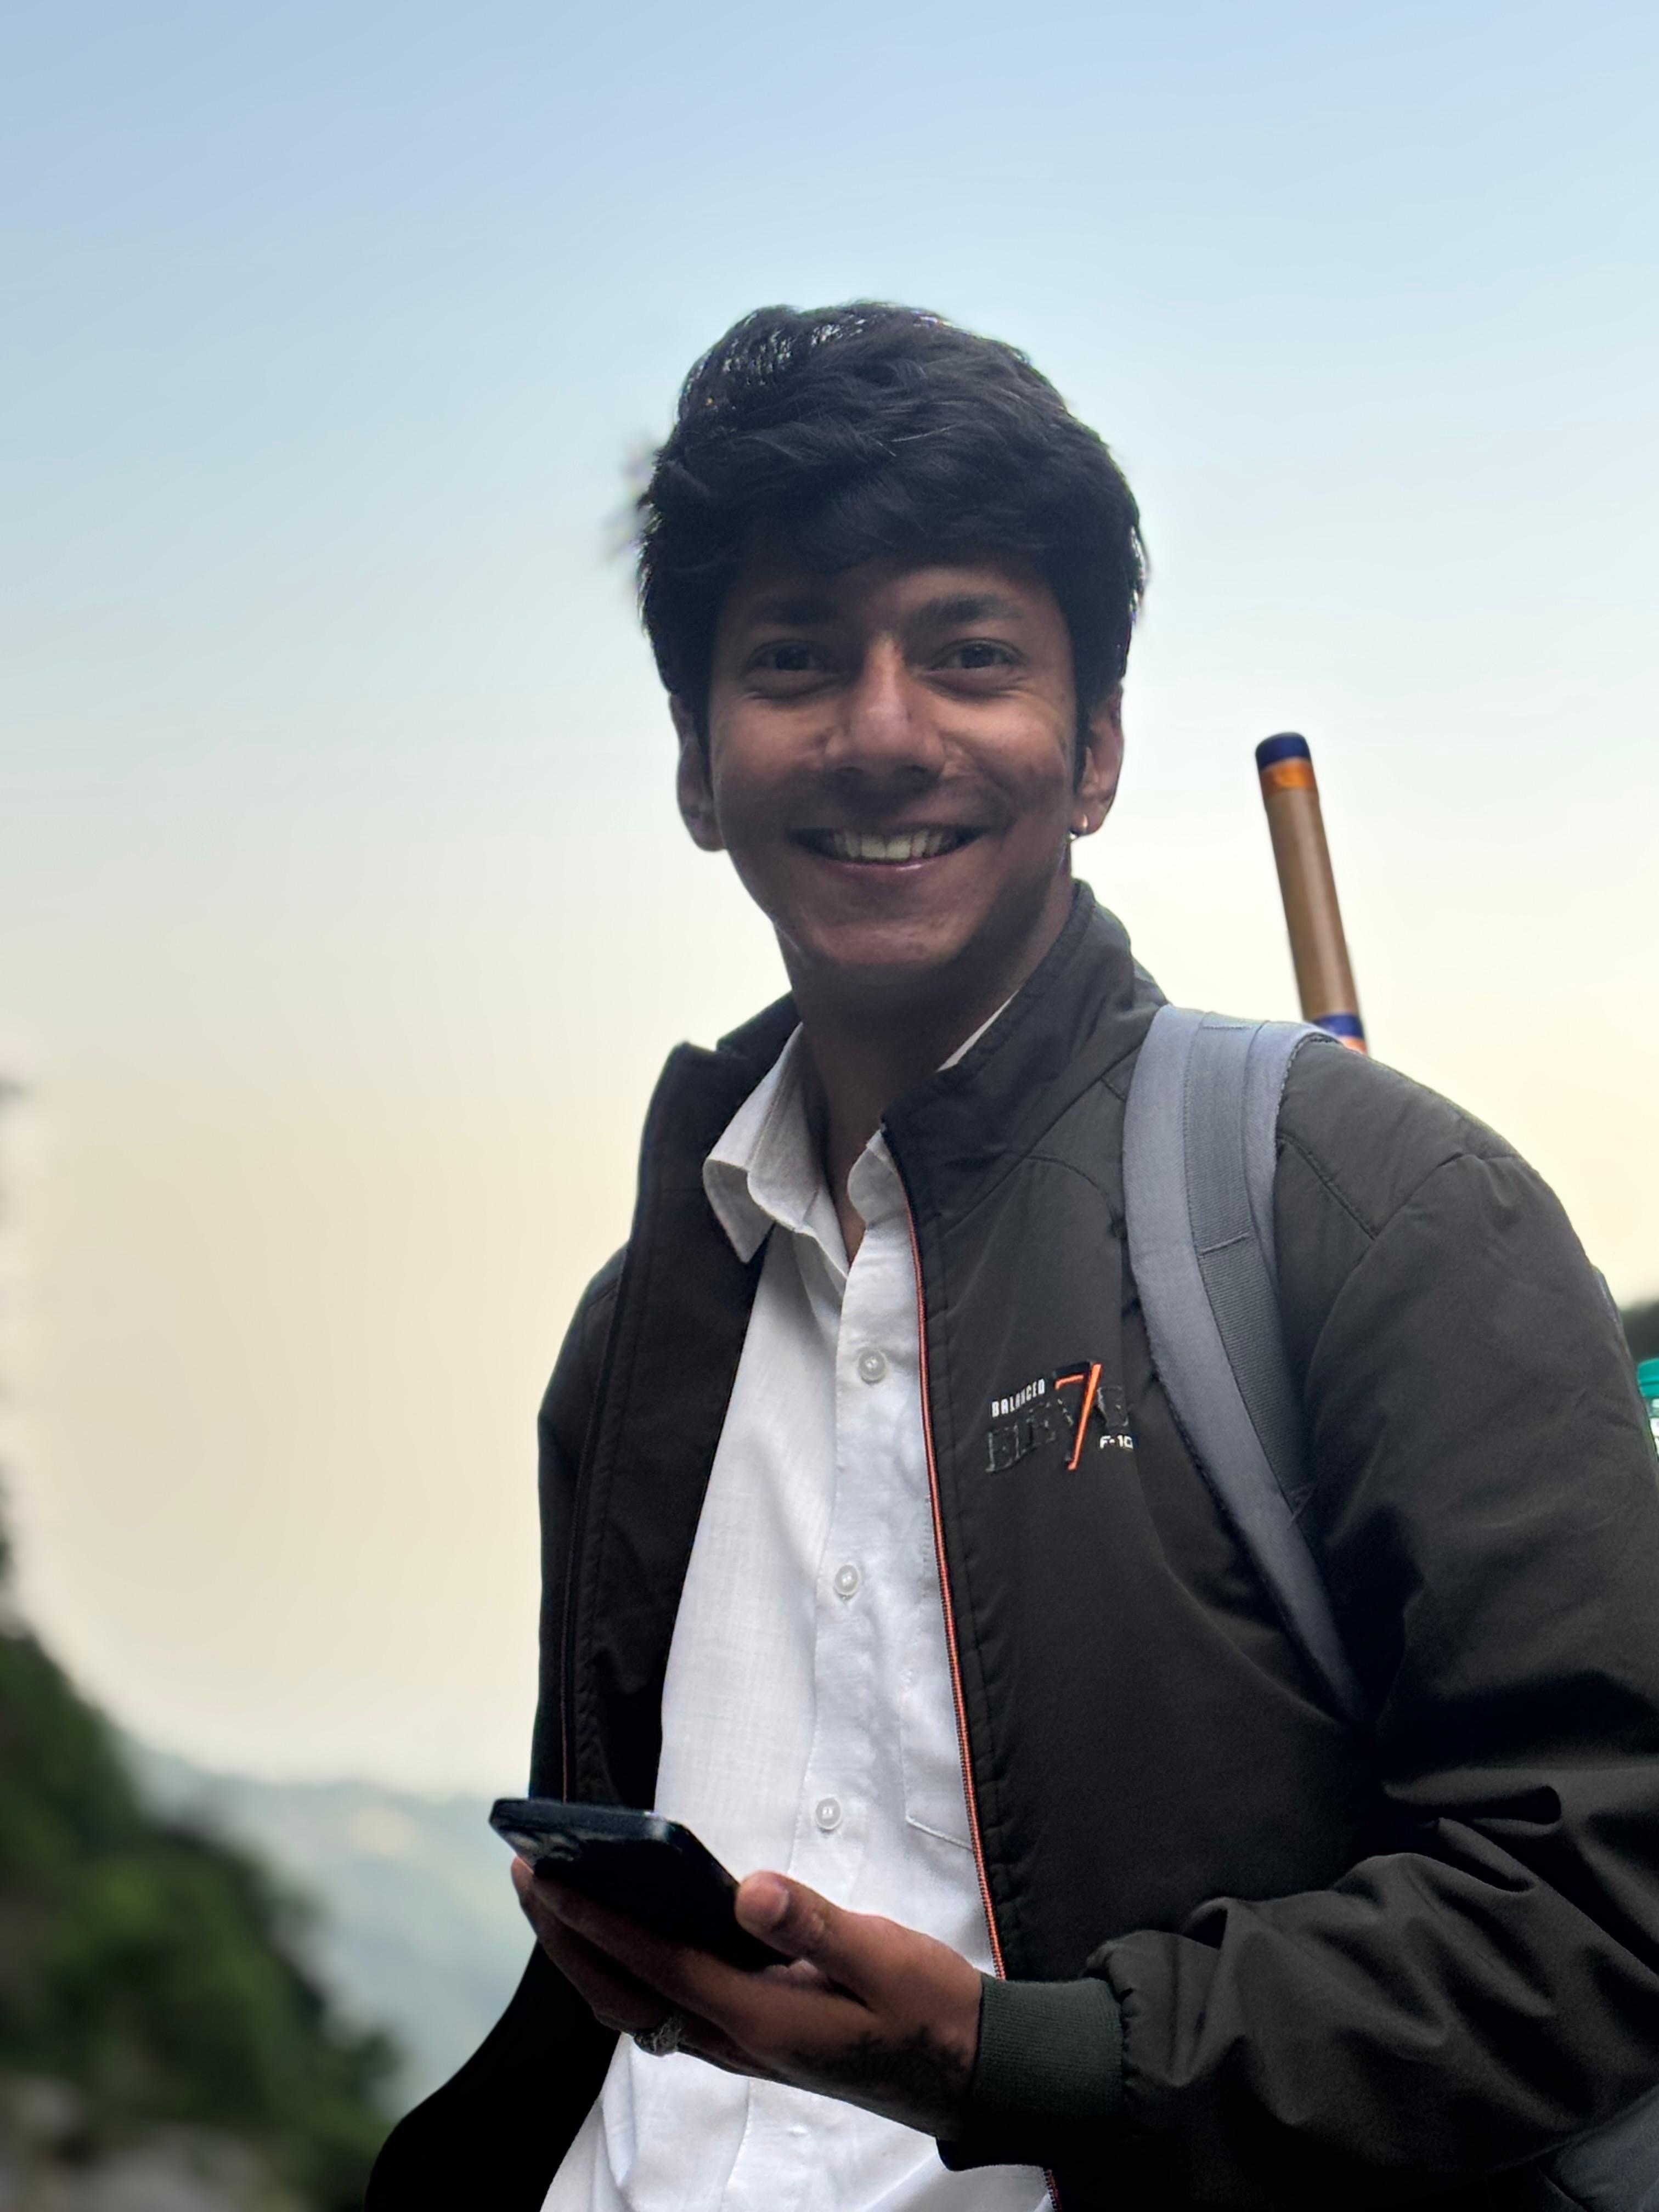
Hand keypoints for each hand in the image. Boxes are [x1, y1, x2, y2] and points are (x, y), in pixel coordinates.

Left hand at [511, 1858, 982, 2136]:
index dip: (598, 1921)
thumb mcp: (885, 1957)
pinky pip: (665, 2005)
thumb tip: (746, 1889)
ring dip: (587, 1955)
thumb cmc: (928, 2010)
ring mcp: (739, 2045)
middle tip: (528, 1871)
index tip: (551, 1876)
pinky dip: (625, 1969)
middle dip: (567, 1937)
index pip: (658, 1965)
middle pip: (625, 1994)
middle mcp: (737, 2041)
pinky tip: (620, 1928)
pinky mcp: (749, 2036)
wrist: (963, 2072)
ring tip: (553, 1893)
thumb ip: (815, 1926)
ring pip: (637, 2007)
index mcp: (764, 2021)